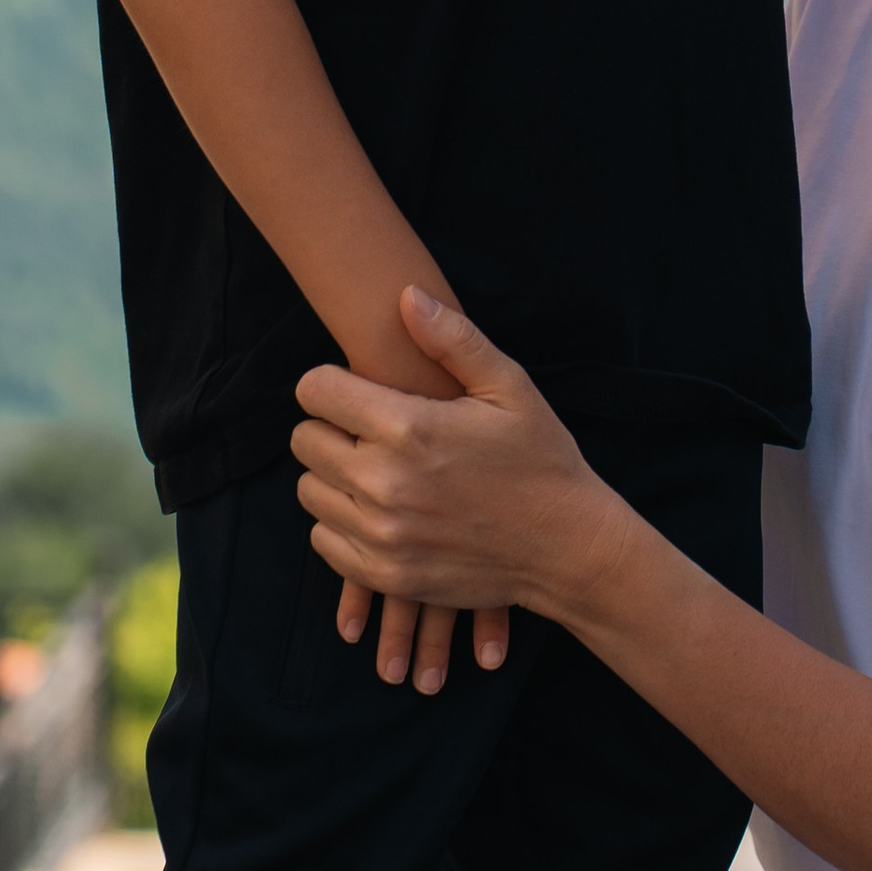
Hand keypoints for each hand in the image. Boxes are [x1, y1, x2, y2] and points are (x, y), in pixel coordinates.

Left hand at [295, 289, 631, 671]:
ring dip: (332, 476)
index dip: (331, 382)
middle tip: (367, 429)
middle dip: (330, 427)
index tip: (354, 388)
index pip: (316, 391)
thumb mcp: (508, 387)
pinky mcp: (385, 575)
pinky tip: (379, 510)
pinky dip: (341, 523)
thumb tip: (406, 295)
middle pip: (304, 440)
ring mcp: (382, 536)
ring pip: (309, 490)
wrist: (567, 547)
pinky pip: (323, 540)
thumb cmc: (539, 457)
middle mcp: (385, 483)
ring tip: (374, 468)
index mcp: (409, 428)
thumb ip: (453, 339)